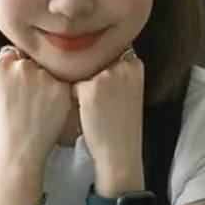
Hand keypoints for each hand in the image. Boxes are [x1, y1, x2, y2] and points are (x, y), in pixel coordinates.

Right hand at [0, 45, 73, 165]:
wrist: (20, 148)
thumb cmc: (10, 122)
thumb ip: (10, 70)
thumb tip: (24, 55)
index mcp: (1, 66)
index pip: (17, 54)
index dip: (22, 72)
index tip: (20, 88)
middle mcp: (20, 66)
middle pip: (36, 62)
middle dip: (37, 78)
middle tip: (30, 102)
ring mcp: (41, 76)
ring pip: (52, 72)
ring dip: (50, 86)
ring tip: (39, 108)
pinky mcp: (59, 88)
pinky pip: (64, 84)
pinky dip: (61, 97)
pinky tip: (50, 111)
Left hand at [73, 48, 143, 183]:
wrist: (120, 152)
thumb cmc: (119, 125)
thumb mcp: (125, 90)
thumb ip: (113, 70)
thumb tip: (87, 52)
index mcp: (135, 63)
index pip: (105, 56)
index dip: (98, 75)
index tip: (104, 96)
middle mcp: (123, 64)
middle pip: (91, 63)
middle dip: (88, 81)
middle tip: (100, 106)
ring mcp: (107, 75)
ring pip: (79, 73)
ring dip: (79, 91)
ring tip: (93, 112)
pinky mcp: (91, 88)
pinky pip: (70, 87)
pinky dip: (71, 101)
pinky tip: (84, 115)